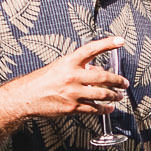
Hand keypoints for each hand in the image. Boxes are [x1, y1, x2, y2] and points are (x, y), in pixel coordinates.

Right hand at [7, 35, 125, 120]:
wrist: (26, 97)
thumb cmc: (43, 80)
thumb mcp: (60, 67)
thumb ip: (79, 68)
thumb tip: (98, 72)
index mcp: (69, 62)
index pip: (92, 49)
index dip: (107, 44)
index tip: (120, 41)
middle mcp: (72, 76)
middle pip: (104, 77)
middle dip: (118, 81)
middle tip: (125, 83)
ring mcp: (73, 93)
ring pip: (102, 94)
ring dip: (114, 96)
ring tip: (119, 96)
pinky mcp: (72, 107)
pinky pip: (94, 108)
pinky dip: (104, 109)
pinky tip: (108, 108)